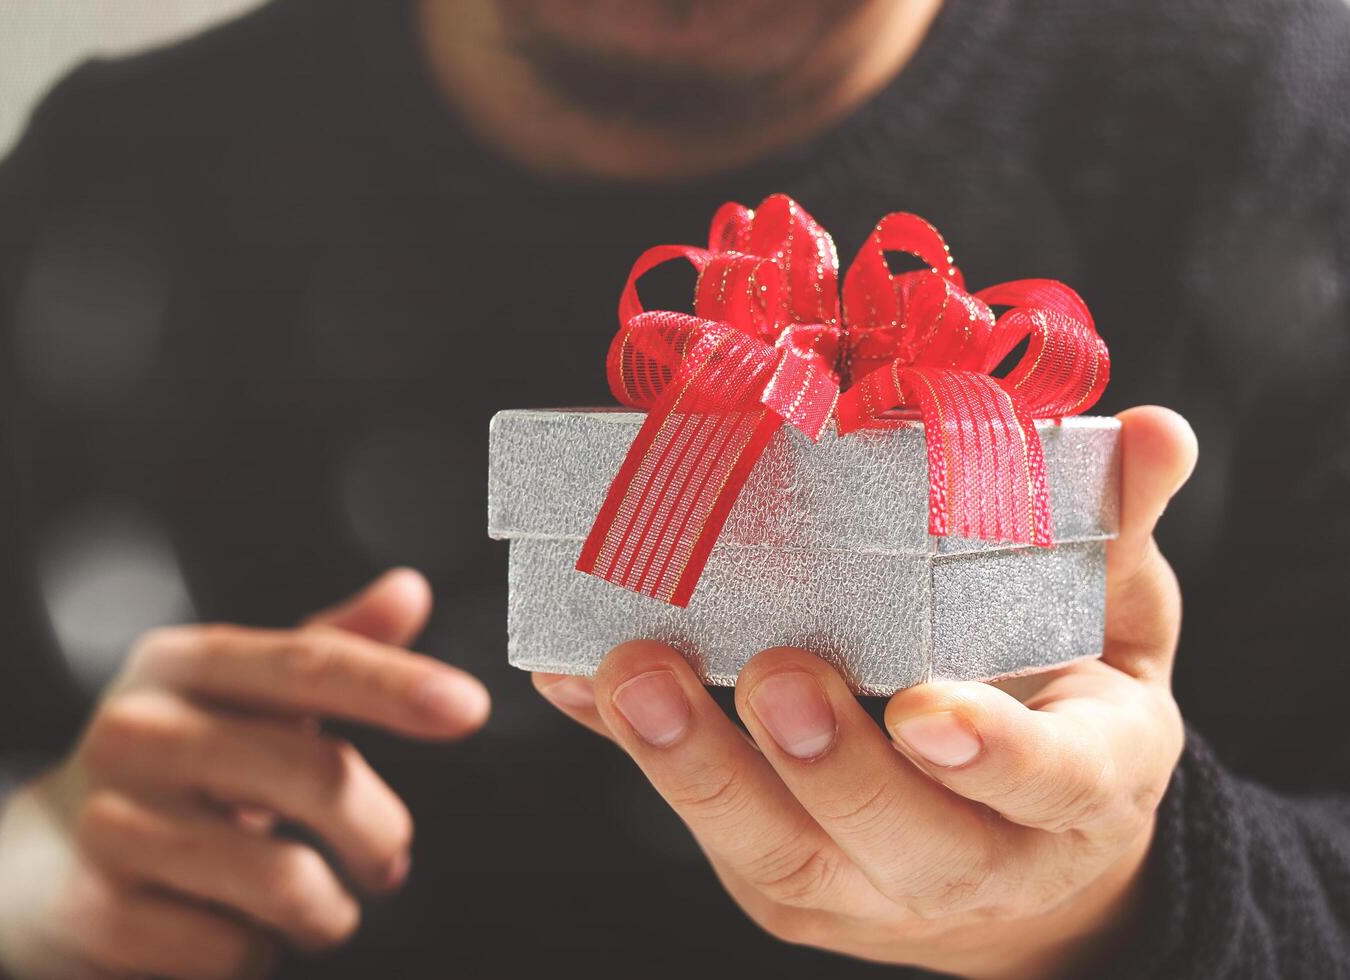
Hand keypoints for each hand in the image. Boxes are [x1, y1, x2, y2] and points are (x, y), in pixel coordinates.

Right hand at [0, 568, 488, 979]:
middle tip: (388, 860)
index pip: (307, 661)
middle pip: (311, 772)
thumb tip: (412, 589)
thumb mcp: (238, 694)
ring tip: (321, 907)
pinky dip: (259, 954)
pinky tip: (238, 931)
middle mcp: (140, 731)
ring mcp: (109, 823)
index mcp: (184, 665)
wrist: (35, 859)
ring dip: (328, 908)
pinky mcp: (94, 911)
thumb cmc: (174, 766)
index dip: (393, 683)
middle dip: (379, 830)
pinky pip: (230, 948)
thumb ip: (328, 647)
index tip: (469, 706)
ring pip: (283, 878)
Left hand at [534, 406, 1196, 977]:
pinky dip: (638, 757)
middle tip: (771, 671)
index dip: (991, 754)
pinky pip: (708, 830)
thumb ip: (1117, 533)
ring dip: (698, 768)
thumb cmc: (1065, 715)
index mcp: (1081, 788)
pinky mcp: (787, 886)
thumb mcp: (1113, 627)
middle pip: (900, 838)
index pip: (1050, 784)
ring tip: (635, 673)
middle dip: (826, 763)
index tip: (925, 706)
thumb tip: (1157, 429)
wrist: (1029, 864)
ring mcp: (870, 888)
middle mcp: (977, 858)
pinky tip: (582, 683)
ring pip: (781, 854)